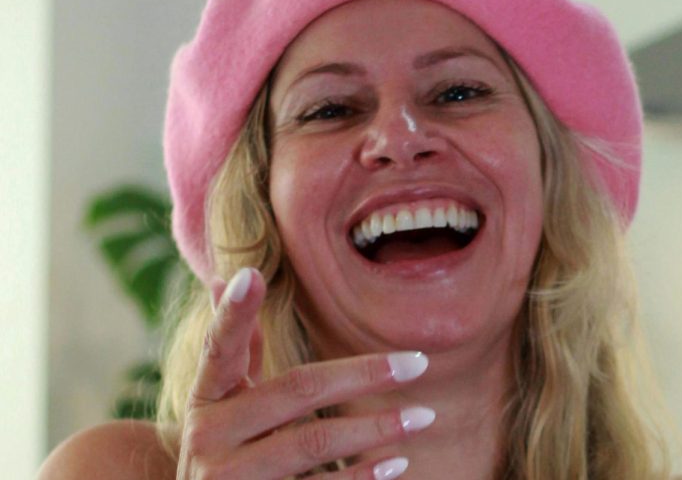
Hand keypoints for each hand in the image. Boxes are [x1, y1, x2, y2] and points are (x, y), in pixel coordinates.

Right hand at [176, 268, 431, 478]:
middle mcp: (208, 435)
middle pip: (295, 390)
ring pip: (313, 443)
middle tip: (419, 364)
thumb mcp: (222, 401)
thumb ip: (237, 347)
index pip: (219, 347)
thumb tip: (232, 276)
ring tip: (423, 416)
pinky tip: (397, 463)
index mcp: (205, 396)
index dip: (234, 314)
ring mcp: (229, 478)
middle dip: (363, 375)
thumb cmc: (226, 446)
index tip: (252, 275)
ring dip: (375, 428)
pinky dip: (360, 477)